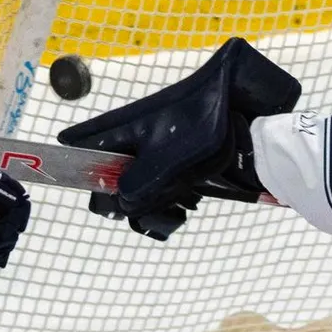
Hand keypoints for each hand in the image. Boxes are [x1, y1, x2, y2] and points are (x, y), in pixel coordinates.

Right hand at [57, 38, 298, 238]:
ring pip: (136, 196)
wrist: (254, 124)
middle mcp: (135, 141)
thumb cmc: (210, 128)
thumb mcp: (170, 156)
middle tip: (148, 205)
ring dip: (153, 208)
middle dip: (125, 200)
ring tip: (180, 206)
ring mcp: (156, 157)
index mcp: (125, 128)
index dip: (77, 165)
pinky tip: (188, 206)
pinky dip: (171, 207)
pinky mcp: (177, 170)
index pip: (81, 144)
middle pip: (108, 181)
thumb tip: (118, 201)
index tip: (87, 187)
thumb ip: (138, 181)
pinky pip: (160, 197)